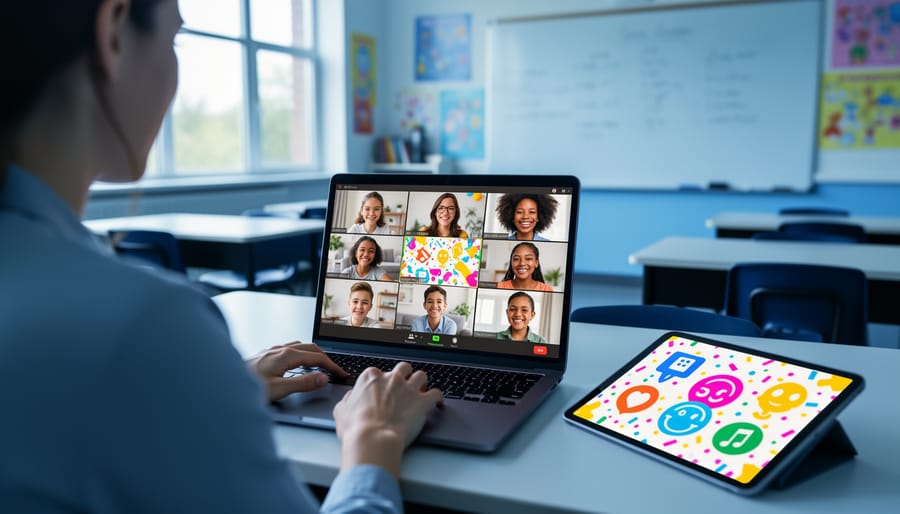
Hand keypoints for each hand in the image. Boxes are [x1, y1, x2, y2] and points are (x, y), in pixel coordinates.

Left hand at [246, 342, 346, 401]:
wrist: (223, 383)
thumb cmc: (247, 387)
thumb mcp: (279, 389)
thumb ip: (303, 383)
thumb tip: (323, 378)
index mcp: (286, 355)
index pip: (317, 357)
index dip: (332, 365)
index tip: (340, 373)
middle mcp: (279, 349)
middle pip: (310, 348)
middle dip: (326, 358)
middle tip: (335, 369)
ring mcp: (271, 351)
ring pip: (300, 347)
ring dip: (313, 354)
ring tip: (320, 365)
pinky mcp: (265, 355)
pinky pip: (289, 349)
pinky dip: (301, 354)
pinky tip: (297, 363)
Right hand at [333, 362, 442, 477]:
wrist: (373, 438)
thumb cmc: (356, 428)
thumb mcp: (342, 411)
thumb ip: (348, 400)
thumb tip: (351, 398)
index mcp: (371, 378)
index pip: (379, 373)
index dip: (382, 382)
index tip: (383, 390)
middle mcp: (392, 379)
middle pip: (403, 368)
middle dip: (405, 375)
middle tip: (404, 385)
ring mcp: (409, 388)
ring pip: (421, 376)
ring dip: (422, 382)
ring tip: (422, 390)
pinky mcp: (423, 401)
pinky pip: (436, 393)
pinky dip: (438, 397)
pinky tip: (438, 402)